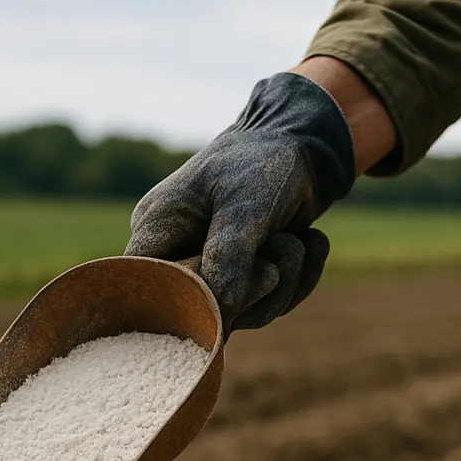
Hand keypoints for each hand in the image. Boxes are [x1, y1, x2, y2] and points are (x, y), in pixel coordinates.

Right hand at [125, 72, 356, 333]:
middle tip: (283, 243)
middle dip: (257, 288)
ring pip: (244, 313)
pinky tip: (310, 242)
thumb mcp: (246, 205)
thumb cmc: (263, 162)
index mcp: (157, 229)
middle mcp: (178, 254)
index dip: (188, 304)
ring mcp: (211, 271)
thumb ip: (228, 258)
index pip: (150, 289)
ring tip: (298, 238)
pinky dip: (299, 278)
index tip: (232, 292)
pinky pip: (267, 304)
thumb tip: (219, 317)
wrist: (302, 143)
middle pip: (205, 311)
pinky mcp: (242, 279)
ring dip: (287, 280)